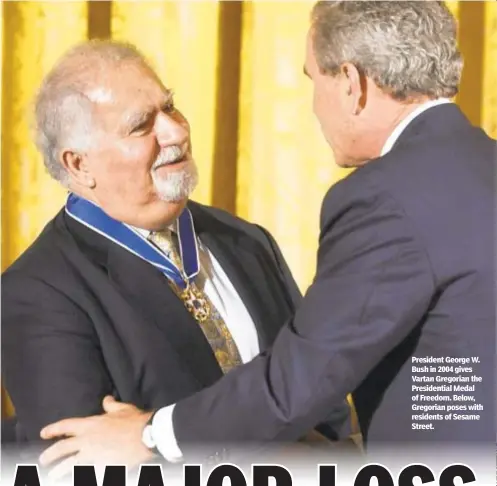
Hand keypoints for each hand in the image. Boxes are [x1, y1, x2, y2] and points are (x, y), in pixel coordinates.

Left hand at [39, 396, 153, 479]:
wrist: (145, 436)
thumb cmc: (134, 421)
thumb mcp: (122, 409)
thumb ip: (111, 405)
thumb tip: (106, 399)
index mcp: (90, 425)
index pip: (66, 426)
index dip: (53, 429)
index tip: (44, 433)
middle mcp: (87, 441)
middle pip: (62, 448)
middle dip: (49, 455)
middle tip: (43, 460)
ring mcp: (92, 456)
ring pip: (69, 466)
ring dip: (58, 471)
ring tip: (52, 476)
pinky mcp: (100, 468)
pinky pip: (86, 475)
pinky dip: (79, 477)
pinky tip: (76, 479)